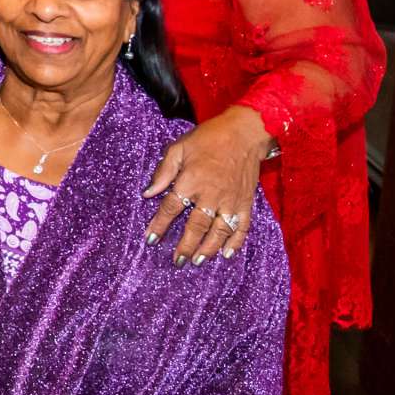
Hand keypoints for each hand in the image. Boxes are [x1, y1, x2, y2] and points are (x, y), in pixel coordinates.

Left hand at [143, 105, 270, 266]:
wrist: (243, 133)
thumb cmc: (208, 138)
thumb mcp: (178, 148)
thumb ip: (163, 172)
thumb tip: (148, 193)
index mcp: (190, 181)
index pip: (171, 208)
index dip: (159, 225)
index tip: (150, 239)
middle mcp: (211, 195)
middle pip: (195, 226)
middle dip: (185, 246)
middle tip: (177, 261)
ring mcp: (231, 201)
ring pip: (219, 232)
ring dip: (208, 249)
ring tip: (198, 261)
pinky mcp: (247, 203)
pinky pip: (242, 227)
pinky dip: (236, 242)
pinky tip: (228, 254)